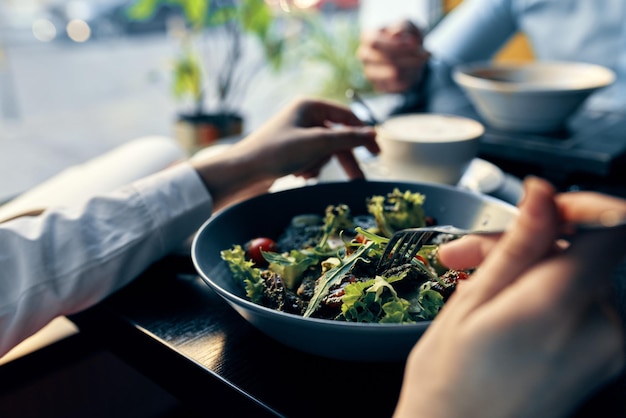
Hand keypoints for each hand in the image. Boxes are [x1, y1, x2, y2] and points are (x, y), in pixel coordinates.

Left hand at [191, 98, 378, 208]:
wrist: (242, 173)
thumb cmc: (276, 152)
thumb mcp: (316, 144)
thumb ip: (347, 138)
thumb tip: (373, 133)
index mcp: (309, 106)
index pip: (346, 116)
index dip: (362, 133)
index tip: (377, 152)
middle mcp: (304, 117)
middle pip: (337, 137)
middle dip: (343, 158)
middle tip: (359, 179)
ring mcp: (298, 134)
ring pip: (326, 151)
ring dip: (320, 165)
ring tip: (304, 172)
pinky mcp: (292, 151)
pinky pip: (313, 160)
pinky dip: (309, 169)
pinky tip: (297, 175)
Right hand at [357, 19, 429, 92]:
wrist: (406, 51)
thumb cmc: (405, 35)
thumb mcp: (407, 24)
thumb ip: (403, 27)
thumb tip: (396, 34)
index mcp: (368, 37)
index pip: (375, 43)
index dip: (395, 44)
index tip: (414, 43)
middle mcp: (365, 56)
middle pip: (386, 59)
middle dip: (410, 57)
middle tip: (426, 53)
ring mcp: (371, 73)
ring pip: (394, 74)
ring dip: (413, 67)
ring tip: (423, 60)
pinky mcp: (380, 87)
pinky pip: (399, 85)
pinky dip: (412, 77)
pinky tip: (417, 69)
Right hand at [394, 177, 625, 417]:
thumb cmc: (449, 386)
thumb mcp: (470, 306)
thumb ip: (517, 246)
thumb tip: (542, 195)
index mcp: (561, 309)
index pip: (612, 227)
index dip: (578, 204)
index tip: (537, 206)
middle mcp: (600, 330)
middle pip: (580, 250)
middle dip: (525, 241)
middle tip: (467, 253)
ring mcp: (605, 347)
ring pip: (573, 274)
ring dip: (525, 267)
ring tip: (472, 281)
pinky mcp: (600, 358)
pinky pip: (576, 302)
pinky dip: (539, 292)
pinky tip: (498, 302)